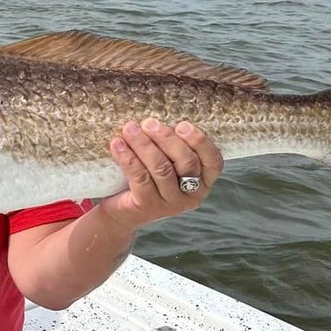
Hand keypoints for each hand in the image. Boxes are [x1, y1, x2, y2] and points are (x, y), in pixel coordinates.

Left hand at [99, 118, 222, 227]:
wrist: (122, 212)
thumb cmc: (148, 179)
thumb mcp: (167, 163)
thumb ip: (171, 147)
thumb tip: (158, 119)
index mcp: (203, 181)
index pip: (213, 161)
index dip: (200, 142)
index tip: (182, 124)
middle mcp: (192, 195)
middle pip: (186, 162)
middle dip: (167, 138)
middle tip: (148, 123)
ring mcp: (171, 203)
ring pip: (162, 169)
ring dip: (144, 145)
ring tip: (129, 129)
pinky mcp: (148, 207)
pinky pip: (139, 177)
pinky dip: (128, 158)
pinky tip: (117, 145)